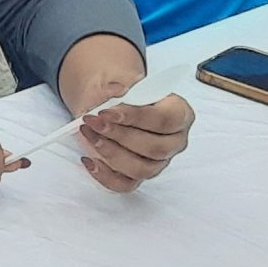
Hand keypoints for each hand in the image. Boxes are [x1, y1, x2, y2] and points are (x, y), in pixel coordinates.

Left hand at [73, 92, 193, 192]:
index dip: (134, 117)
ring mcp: (159, 162)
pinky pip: (125, 185)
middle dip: (119, 135)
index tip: (106, 112)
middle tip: (93, 121)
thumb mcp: (121, 81)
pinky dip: (104, 175)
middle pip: (155, 148)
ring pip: (141, 169)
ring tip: (88, 134)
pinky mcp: (139, 176)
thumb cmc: (123, 94)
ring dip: (110, 153)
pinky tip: (89, 160)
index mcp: (179, 113)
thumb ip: (119, 87)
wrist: (110, 103)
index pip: (164, 120)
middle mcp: (174, 141)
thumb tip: (116, 92)